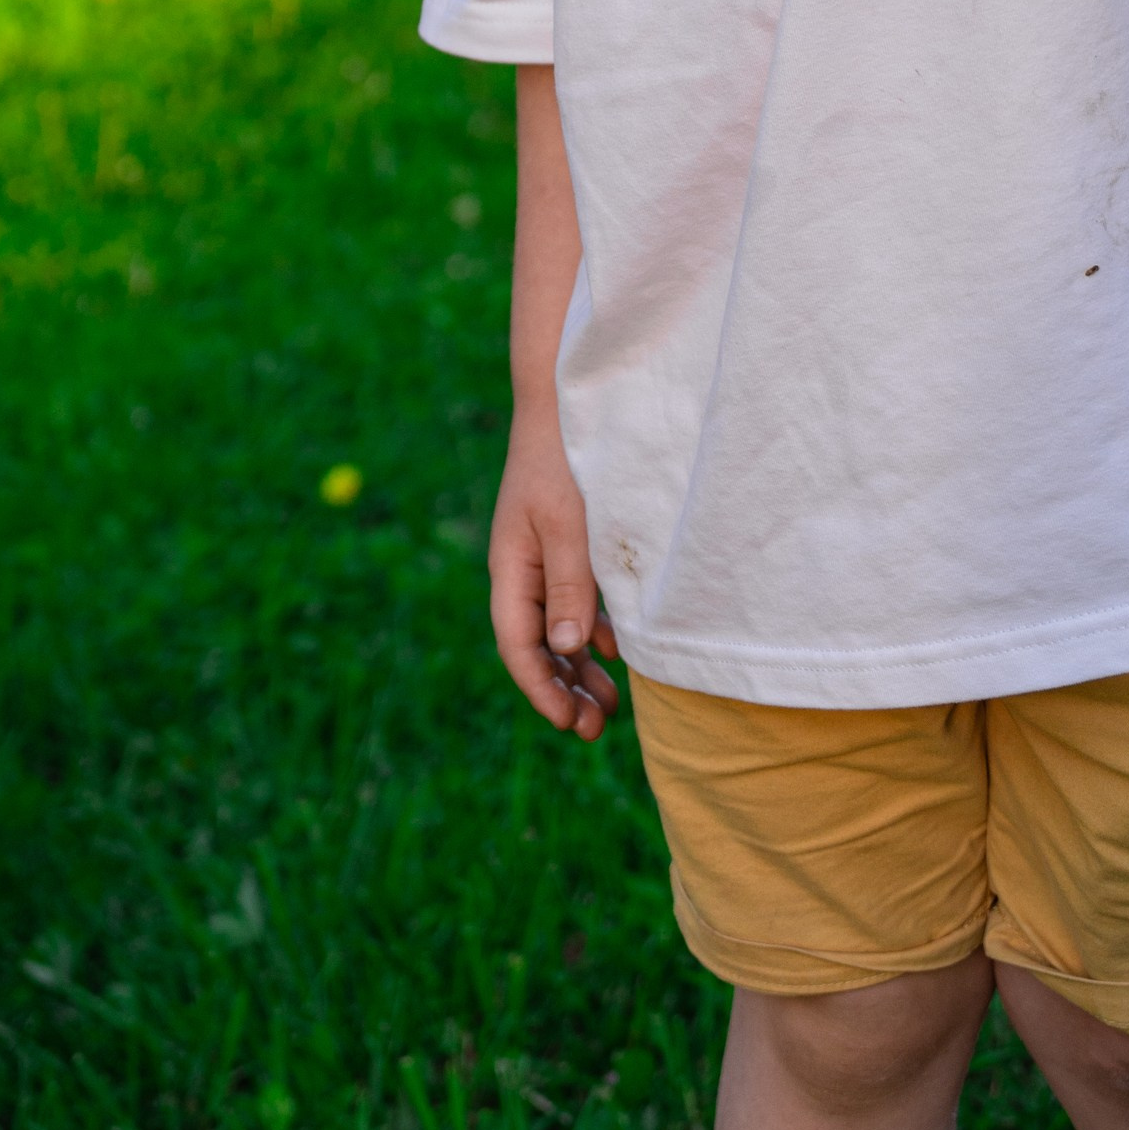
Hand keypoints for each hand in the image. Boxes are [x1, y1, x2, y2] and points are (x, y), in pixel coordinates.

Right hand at [489, 397, 619, 736]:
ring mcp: (545, 559)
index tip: (568, 723)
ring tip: (611, 707)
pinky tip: (617, 652)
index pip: (519, 645)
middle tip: (595, 731)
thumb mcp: (568, 524)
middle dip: (562, 691)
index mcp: (511, 568)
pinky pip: (577, 603)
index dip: (541, 689)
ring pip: (559, 630)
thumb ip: (569, 585)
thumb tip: (566, 649)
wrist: (566, 399)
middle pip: (538, 647)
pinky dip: (595, 632)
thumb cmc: (565, 458)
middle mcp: (523, 570)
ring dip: (581, 669)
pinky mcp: (568, 546)